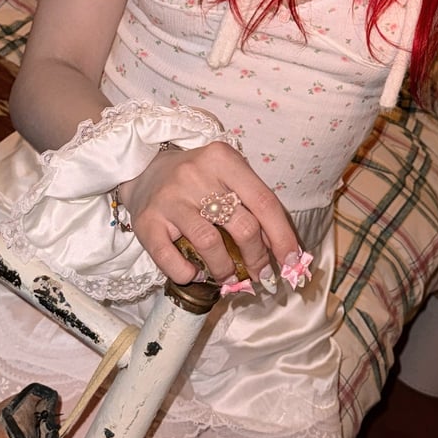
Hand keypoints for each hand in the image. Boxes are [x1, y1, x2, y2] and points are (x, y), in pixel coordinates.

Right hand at [119, 139, 299, 286]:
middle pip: (242, 225)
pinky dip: (187, 273)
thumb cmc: (197, 179)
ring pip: (210, 243)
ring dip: (225, 270)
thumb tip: (280, 250)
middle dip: (258, 258)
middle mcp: (196, 175)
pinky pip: (171, 259)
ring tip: (228, 277)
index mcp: (224, 160)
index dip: (282, 237)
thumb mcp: (227, 177)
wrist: (144, 170)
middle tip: (261, 275)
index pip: (264, 202)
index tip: (292, 262)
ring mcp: (170, 198)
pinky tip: (194, 273)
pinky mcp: (147, 221)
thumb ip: (252, 205)